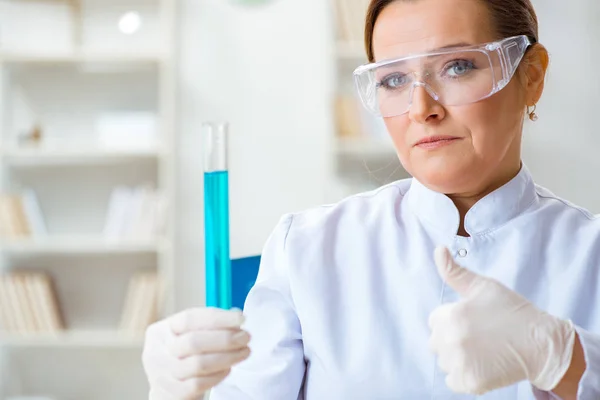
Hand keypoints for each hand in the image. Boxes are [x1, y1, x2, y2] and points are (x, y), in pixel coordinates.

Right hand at [142, 308, 250, 398]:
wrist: (168, 390)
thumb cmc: (183, 359)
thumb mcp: (188, 338)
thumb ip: (208, 326)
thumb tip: (236, 316)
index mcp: (160, 331)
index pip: (189, 319)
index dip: (218, 318)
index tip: (241, 318)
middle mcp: (156, 352)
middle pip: (193, 341)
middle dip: (225, 338)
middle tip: (245, 337)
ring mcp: (161, 376)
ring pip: (199, 364)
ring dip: (227, 357)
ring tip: (244, 351)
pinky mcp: (169, 395)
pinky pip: (198, 384)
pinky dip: (218, 375)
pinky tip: (228, 368)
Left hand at [428, 247, 575, 394]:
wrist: (541, 343)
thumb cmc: (511, 311)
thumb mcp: (482, 286)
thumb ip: (454, 271)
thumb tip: (438, 249)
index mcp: (450, 317)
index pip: (435, 320)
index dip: (453, 319)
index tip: (473, 320)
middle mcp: (451, 341)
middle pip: (436, 342)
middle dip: (452, 338)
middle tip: (479, 336)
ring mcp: (460, 364)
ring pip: (445, 361)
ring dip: (458, 357)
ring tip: (483, 350)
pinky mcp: (470, 383)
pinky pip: (453, 380)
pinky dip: (464, 375)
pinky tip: (482, 365)